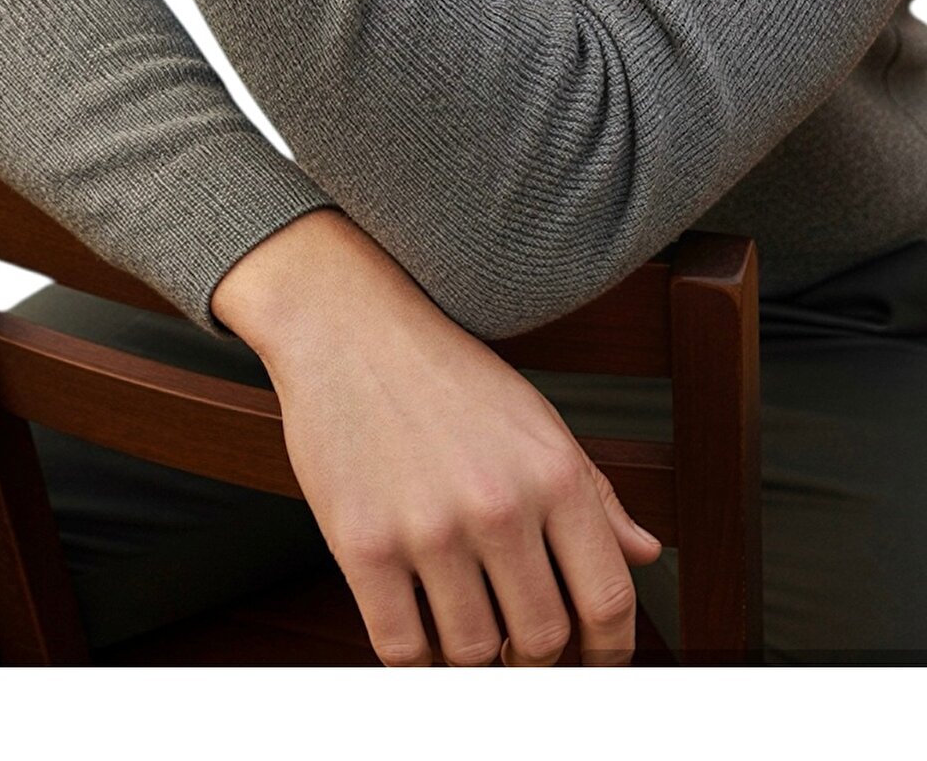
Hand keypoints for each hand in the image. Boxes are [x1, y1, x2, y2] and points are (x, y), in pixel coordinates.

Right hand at [227, 223, 661, 667]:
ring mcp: (429, 529)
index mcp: (554, 473)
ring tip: (465, 631)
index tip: (592, 663)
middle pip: (541, 641)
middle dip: (533, 659)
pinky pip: (403, 651)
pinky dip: (416, 660)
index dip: (607, 652)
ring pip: (472, 654)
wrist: (345, 324)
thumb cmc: (441, 371)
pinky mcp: (364, 546)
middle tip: (516, 647)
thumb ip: (594, 491)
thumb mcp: (534, 417)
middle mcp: (499, 504)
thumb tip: (644, 553)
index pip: (607, 601)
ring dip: (473, 659)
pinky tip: (418, 630)